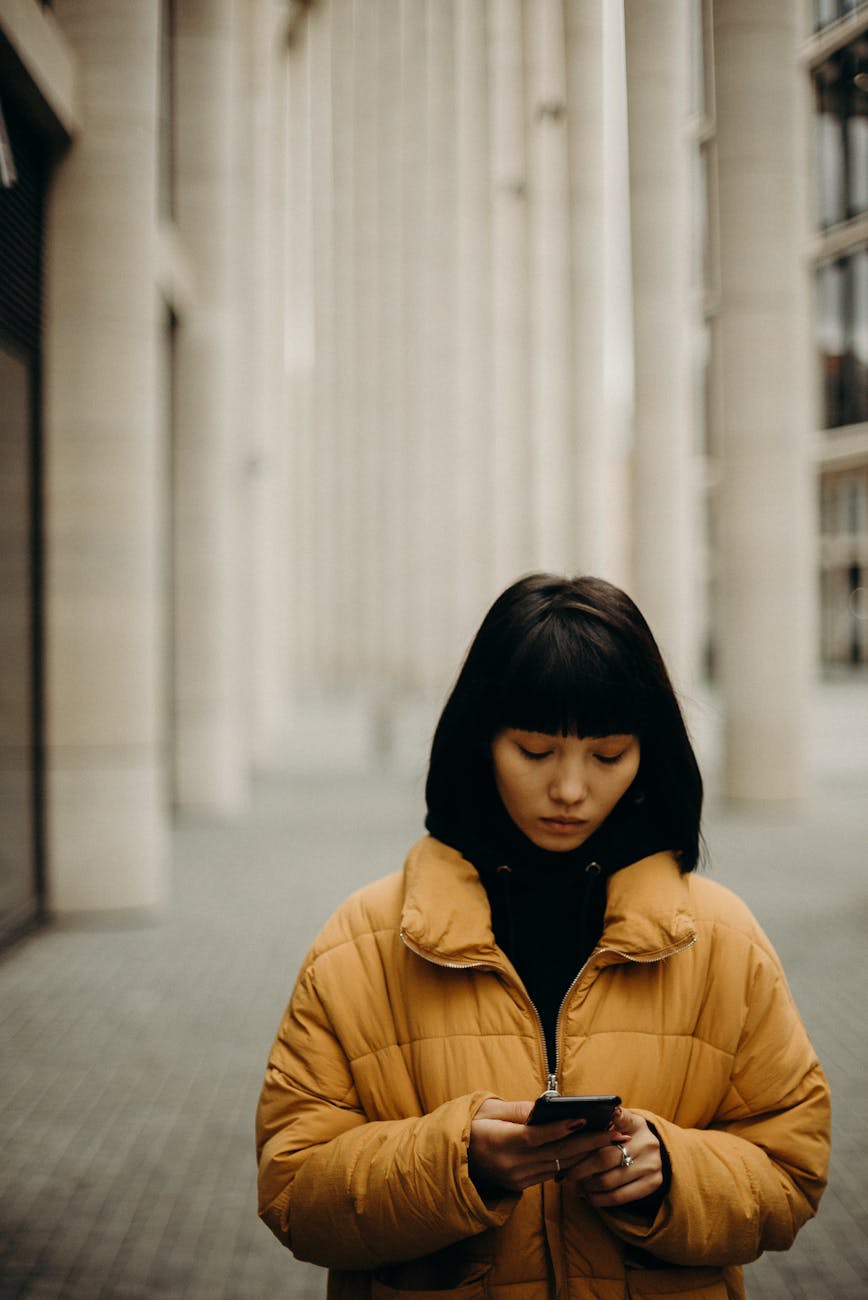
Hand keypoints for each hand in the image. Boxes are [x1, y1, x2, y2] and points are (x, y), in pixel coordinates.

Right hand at [468, 1098, 629, 1193]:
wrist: (456, 1159)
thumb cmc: (472, 1127)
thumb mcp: (488, 1111)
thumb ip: (517, 1110)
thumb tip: (545, 1105)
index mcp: (500, 1143)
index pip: (535, 1137)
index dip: (560, 1129)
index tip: (584, 1118)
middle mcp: (511, 1165)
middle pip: (557, 1154)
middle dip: (590, 1142)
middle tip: (617, 1131)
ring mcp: (518, 1179)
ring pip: (560, 1166)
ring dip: (589, 1153)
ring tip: (613, 1139)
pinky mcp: (522, 1186)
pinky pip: (553, 1173)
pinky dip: (573, 1162)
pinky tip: (592, 1151)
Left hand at [566, 1106, 662, 1207]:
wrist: (655, 1155)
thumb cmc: (627, 1138)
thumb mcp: (623, 1124)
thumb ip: (605, 1120)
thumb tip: (578, 1122)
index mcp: (636, 1123)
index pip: (619, 1119)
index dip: (602, 1122)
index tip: (580, 1124)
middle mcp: (647, 1143)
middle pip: (604, 1157)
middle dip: (580, 1168)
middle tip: (565, 1173)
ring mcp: (651, 1165)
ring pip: (609, 1180)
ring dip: (587, 1185)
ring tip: (575, 1185)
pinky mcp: (652, 1184)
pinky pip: (619, 1197)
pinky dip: (599, 1198)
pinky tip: (589, 1195)